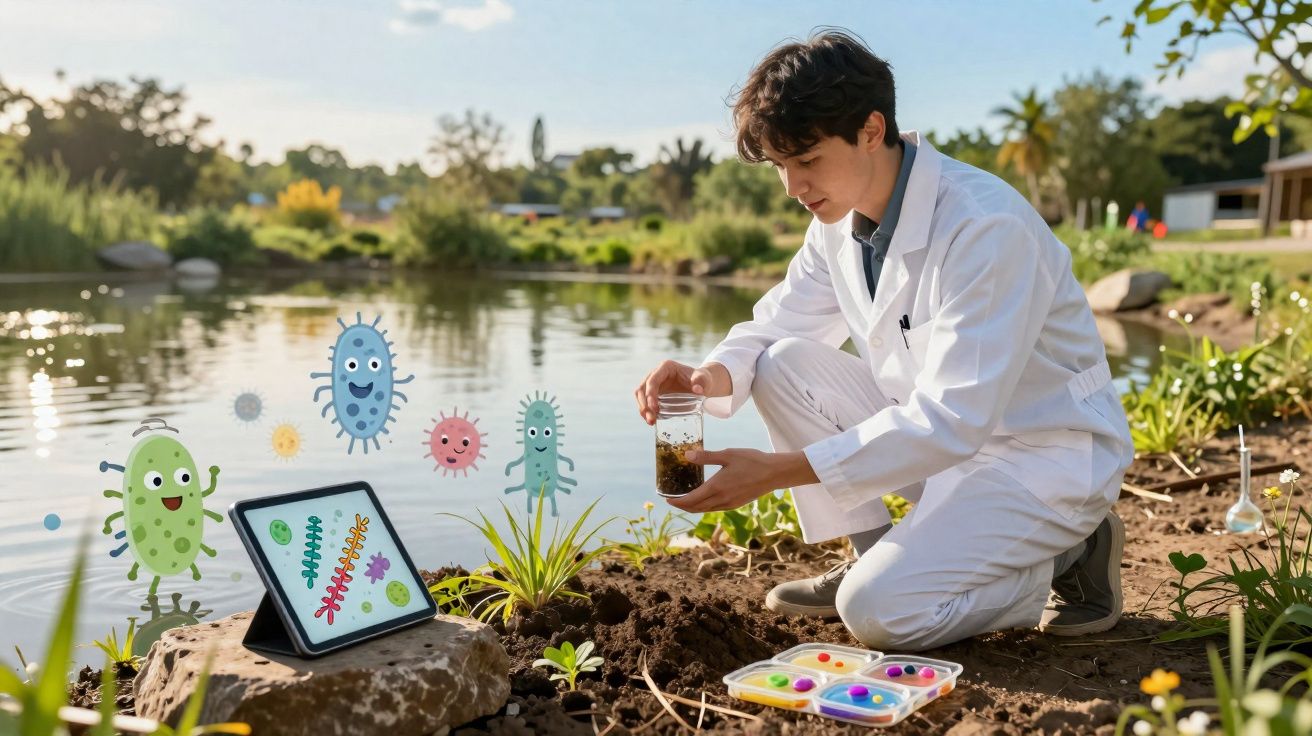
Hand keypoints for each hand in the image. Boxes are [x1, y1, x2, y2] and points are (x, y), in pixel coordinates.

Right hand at [634, 360, 730, 425]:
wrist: (702, 385)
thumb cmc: (702, 379)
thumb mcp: (704, 379)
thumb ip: (702, 382)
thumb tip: (698, 390)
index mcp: (665, 367)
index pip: (653, 380)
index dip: (650, 394)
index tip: (655, 408)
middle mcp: (656, 374)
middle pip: (642, 389)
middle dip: (644, 405)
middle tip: (651, 419)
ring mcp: (654, 384)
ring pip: (640, 396)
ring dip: (643, 410)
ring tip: (651, 422)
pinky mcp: (654, 394)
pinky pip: (645, 402)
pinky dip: (646, 412)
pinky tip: (652, 421)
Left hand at [666, 449, 818, 512]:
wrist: (774, 474)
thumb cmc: (752, 461)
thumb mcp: (727, 455)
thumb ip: (706, 456)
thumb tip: (686, 455)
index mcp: (716, 488)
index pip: (690, 500)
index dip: (676, 502)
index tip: (666, 499)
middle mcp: (721, 500)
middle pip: (696, 508)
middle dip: (682, 506)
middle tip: (672, 500)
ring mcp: (729, 504)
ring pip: (705, 510)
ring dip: (693, 507)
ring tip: (685, 499)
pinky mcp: (736, 504)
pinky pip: (715, 508)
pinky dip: (704, 506)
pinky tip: (704, 498)